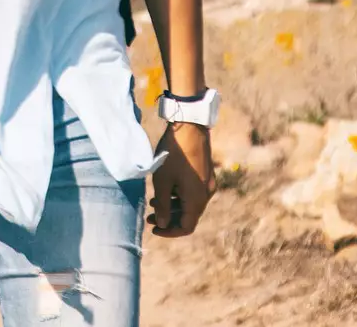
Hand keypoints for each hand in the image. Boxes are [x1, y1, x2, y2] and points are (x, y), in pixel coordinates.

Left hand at [146, 122, 212, 236]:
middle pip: (188, 216)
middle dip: (168, 219)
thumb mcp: (162, 182)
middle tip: (149, 217)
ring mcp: (207, 183)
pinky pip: (192, 193)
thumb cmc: (173, 154)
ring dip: (172, 207)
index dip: (169, 232)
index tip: (154, 229)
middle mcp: (206, 194)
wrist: (189, 126)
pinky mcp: (205, 174)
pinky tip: (164, 190)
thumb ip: (162, 206)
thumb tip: (162, 224)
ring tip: (152, 202)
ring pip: (190, 204)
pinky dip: (179, 196)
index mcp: (197, 199)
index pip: (186, 227)